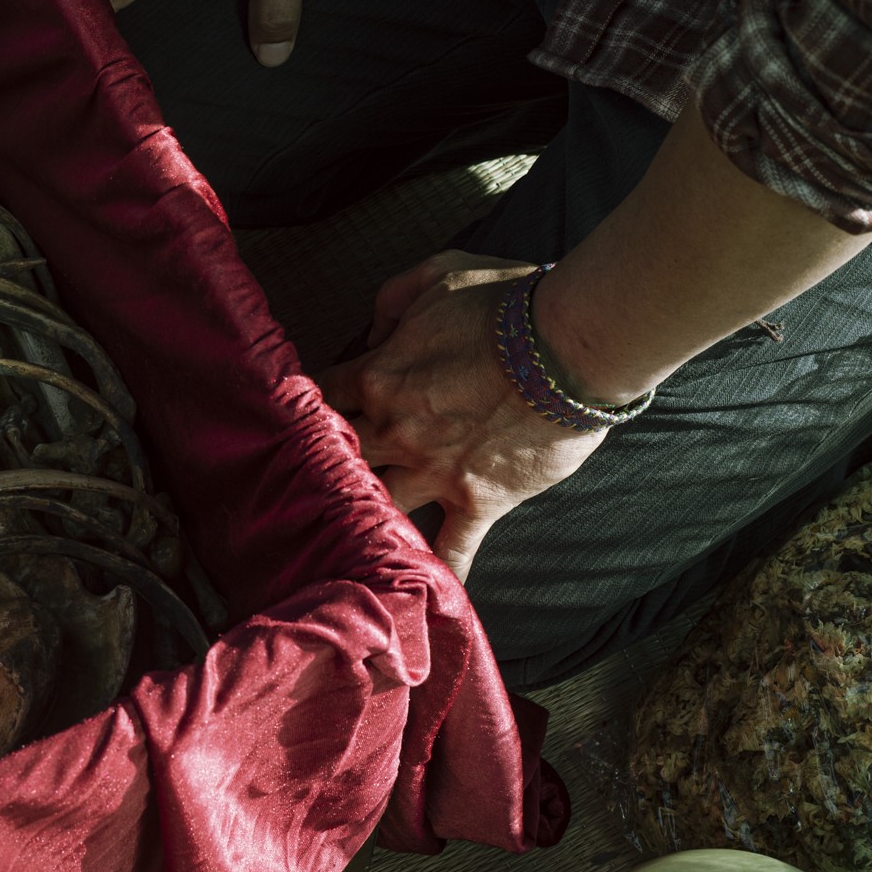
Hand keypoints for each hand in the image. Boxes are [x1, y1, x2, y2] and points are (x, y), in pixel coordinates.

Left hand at [318, 252, 607, 579]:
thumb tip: (374, 329)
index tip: (300, 421)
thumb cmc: (507, 302)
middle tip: (306, 486)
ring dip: (362, 518)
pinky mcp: (478, 500)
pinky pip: (454, 548)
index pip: (321, 398)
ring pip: (379, 505)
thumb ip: (392, 299)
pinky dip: (440, 573)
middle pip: (340, 458)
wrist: (571, 346)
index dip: (308, 408)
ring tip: (340, 538)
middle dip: (323, 468)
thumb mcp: (438, 274)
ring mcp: (434, 470)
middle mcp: (395, 429)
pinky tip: (421, 597)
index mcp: (377, 375)